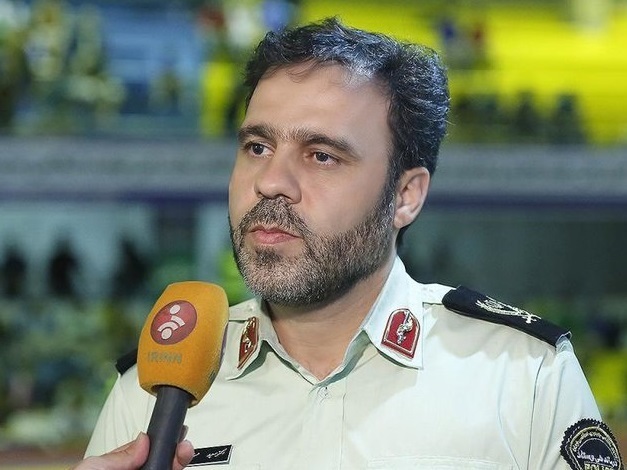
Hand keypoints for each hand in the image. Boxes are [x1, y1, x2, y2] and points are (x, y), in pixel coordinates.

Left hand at [72, 432, 193, 469]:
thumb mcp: (95, 468)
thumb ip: (120, 456)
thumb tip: (144, 439)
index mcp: (120, 469)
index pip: (149, 453)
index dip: (164, 444)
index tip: (175, 436)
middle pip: (163, 465)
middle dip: (176, 455)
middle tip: (183, 448)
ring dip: (177, 465)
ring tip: (182, 456)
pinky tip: (175, 469)